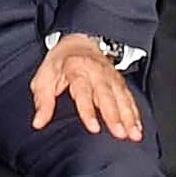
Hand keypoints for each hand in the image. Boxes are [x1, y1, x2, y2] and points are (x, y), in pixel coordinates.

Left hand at [27, 34, 144, 139]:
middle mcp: (96, 72)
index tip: (94, 128)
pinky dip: (135, 114)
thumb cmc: (60, 63)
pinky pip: (129, 98)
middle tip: (120, 133)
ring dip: (129, 117)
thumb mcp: (44, 77)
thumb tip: (38, 122)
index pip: (83, 91)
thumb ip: (43, 101)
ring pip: (122, 98)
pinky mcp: (119, 82)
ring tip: (134, 135)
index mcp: (76, 69)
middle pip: (107, 95)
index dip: (88, 111)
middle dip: (115, 116)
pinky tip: (137, 129)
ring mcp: (110, 77)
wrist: (80, 41)